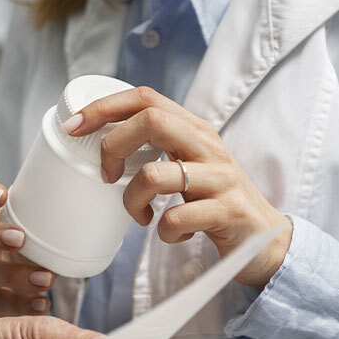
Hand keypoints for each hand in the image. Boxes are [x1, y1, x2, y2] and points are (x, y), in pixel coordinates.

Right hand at [0, 174, 55, 318]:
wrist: (15, 289)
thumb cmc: (29, 248)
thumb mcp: (33, 228)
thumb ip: (51, 213)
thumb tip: (99, 193)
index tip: (3, 196)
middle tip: (20, 239)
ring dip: (10, 274)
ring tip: (45, 279)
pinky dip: (17, 305)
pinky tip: (42, 304)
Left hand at [68, 86, 292, 288]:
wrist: (265, 240)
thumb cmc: (214, 201)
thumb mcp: (188, 163)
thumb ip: (157, 146)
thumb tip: (100, 139)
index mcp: (193, 129)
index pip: (145, 98)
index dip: (103, 107)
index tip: (73, 128)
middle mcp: (208, 146)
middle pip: (151, 121)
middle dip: (114, 148)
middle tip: (108, 177)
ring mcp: (220, 178)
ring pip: (155, 175)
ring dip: (133, 200)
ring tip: (140, 215)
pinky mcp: (227, 211)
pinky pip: (176, 218)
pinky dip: (164, 231)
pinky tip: (173, 233)